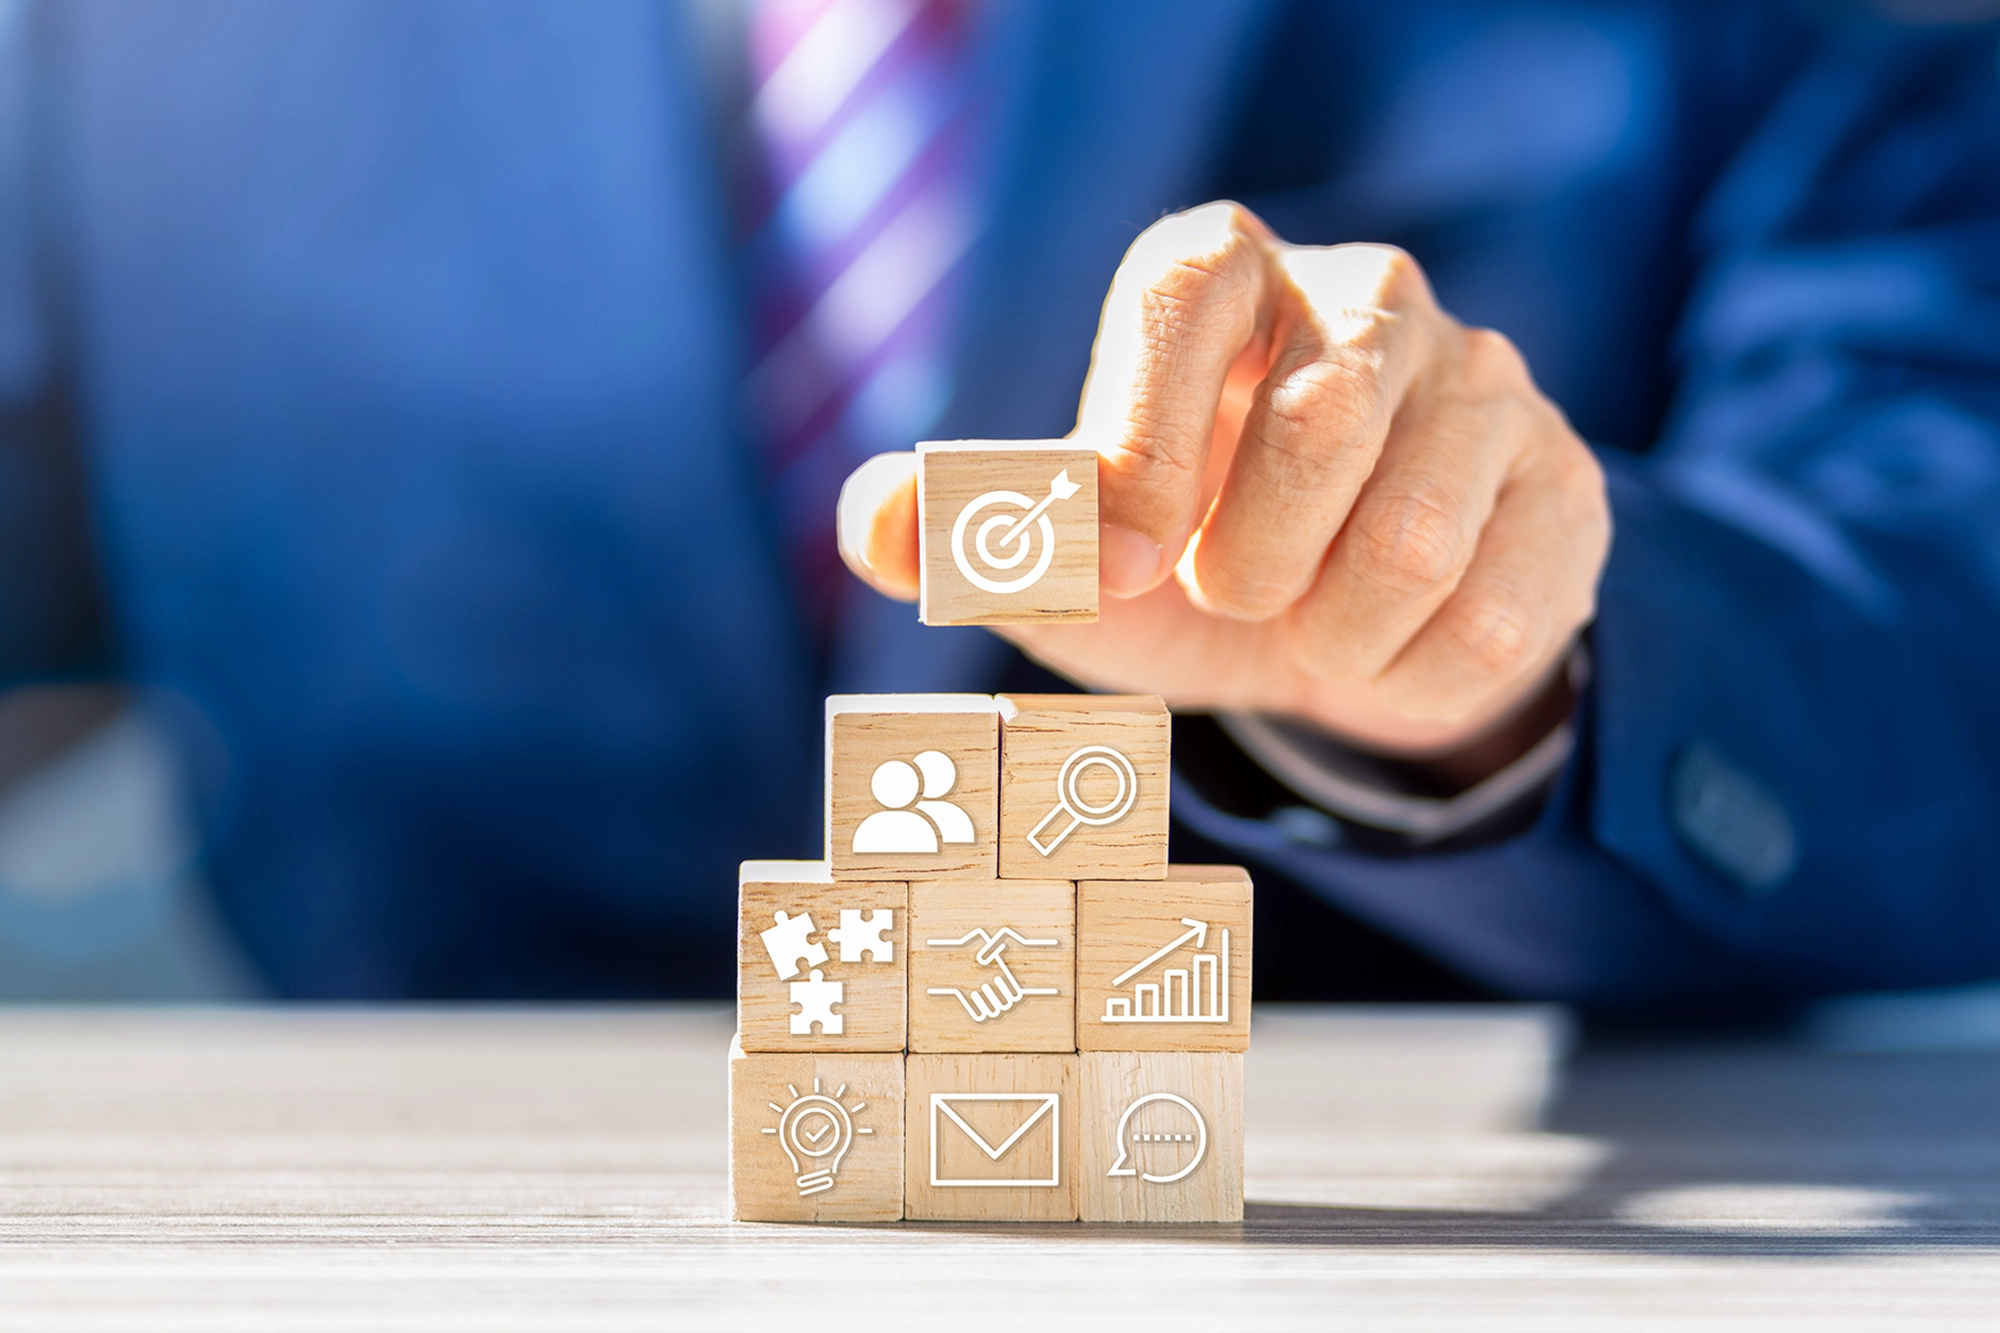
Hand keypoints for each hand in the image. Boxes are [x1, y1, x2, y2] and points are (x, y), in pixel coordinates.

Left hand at [838, 202, 1608, 761]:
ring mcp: (1487, 379)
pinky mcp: (1568, 482)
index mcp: (1221, 277)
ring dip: (1332, 634)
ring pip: (1416, 537)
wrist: (1343, 645)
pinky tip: (1393, 649)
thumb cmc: (1183, 578)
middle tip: (1233, 593)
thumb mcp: (1069, 572)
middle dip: (1250, 566)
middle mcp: (1366, 296)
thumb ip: (970, 539)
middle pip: (1320, 425)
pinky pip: (1494, 612)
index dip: (1143, 440)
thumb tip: (877, 521)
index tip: (1117, 564)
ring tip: (1313, 618)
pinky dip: (1411, 679)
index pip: (1186, 291)